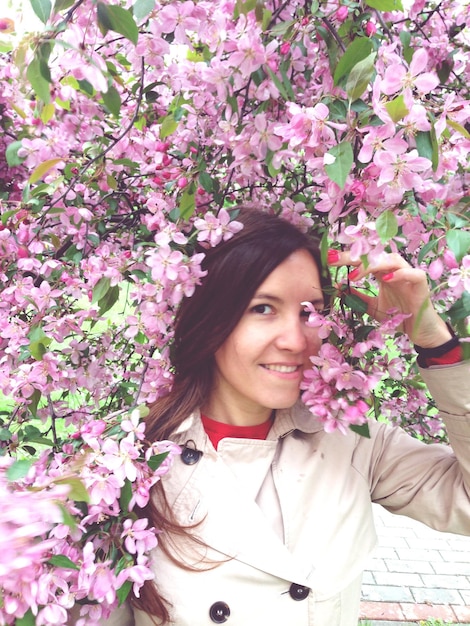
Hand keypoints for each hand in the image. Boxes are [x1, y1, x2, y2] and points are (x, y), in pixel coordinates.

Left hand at [328, 250, 452, 348]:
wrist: (419, 331)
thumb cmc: (399, 316)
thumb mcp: (372, 308)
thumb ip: (357, 298)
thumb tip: (337, 287)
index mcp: (383, 273)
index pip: (364, 260)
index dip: (347, 258)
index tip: (328, 258)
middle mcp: (395, 270)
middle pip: (375, 256)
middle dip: (354, 256)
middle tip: (334, 259)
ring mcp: (409, 276)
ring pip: (392, 260)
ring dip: (372, 265)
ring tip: (354, 274)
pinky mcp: (421, 285)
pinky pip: (414, 274)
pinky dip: (401, 274)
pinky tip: (386, 279)